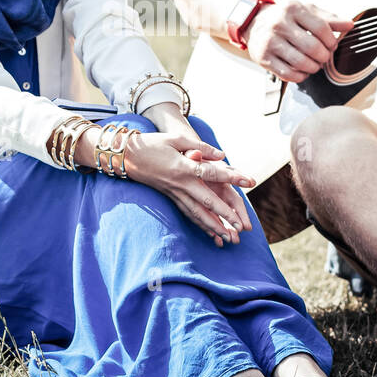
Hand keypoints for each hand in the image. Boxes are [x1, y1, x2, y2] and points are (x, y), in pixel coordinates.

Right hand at [121, 130, 256, 246]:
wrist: (127, 156)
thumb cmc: (153, 144)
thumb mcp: (176, 138)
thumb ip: (201, 147)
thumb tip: (222, 155)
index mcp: (184, 166)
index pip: (213, 172)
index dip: (233, 176)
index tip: (250, 181)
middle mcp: (181, 183)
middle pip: (207, 201)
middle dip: (225, 215)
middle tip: (242, 227)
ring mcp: (175, 193)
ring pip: (197, 213)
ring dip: (213, 226)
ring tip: (228, 238)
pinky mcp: (170, 197)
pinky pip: (187, 213)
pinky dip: (200, 224)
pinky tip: (209, 232)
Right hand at [243, 0, 352, 83]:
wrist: (253, 21)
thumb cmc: (285, 17)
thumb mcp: (306, 11)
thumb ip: (329, 19)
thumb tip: (350, 25)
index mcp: (293, 10)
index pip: (321, 28)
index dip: (331, 41)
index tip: (332, 45)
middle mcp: (279, 24)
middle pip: (312, 48)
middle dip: (324, 56)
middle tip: (324, 57)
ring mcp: (270, 42)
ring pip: (301, 63)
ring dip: (313, 68)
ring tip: (314, 64)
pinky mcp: (263, 58)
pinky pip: (288, 74)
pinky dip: (301, 76)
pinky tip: (303, 71)